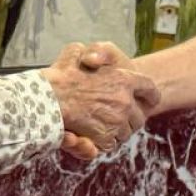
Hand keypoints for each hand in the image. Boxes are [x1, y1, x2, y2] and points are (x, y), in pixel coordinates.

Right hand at [41, 42, 157, 153]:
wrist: (46, 98)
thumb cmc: (59, 74)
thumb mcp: (76, 51)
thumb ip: (92, 53)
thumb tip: (94, 60)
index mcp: (124, 79)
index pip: (149, 88)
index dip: (149, 95)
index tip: (149, 99)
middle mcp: (124, 101)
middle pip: (140, 117)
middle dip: (131, 118)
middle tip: (117, 117)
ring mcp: (117, 121)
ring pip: (126, 133)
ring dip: (117, 131)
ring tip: (101, 126)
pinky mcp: (105, 138)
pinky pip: (110, 144)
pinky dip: (102, 142)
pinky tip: (91, 135)